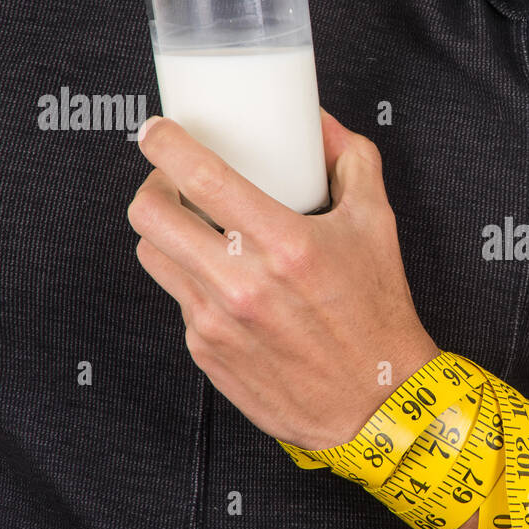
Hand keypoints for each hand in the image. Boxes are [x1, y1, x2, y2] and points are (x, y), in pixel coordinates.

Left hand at [127, 112, 439, 451]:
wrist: (376, 402)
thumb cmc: (377, 319)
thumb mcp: (378, 226)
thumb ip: (352, 162)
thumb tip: (322, 126)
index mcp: (286, 245)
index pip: (200, 176)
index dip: (164, 142)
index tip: (158, 131)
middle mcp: (244, 284)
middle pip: (150, 214)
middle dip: (151, 185)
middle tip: (170, 181)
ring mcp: (217, 322)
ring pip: (153, 255)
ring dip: (165, 233)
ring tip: (192, 229)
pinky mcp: (206, 352)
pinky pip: (178, 300)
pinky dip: (193, 281)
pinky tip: (222, 281)